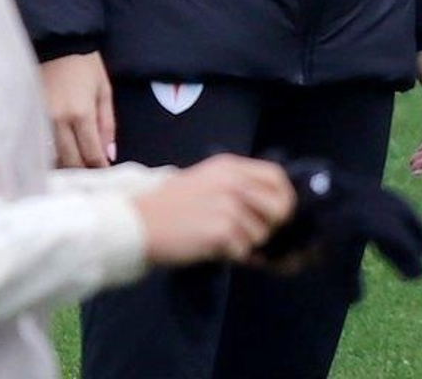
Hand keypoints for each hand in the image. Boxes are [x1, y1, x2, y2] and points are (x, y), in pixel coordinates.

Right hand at [40, 51, 115, 168]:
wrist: (57, 43)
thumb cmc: (85, 64)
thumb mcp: (104, 89)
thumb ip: (107, 123)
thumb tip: (110, 154)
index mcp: (81, 112)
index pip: (90, 153)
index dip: (99, 167)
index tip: (104, 174)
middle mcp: (58, 120)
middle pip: (70, 160)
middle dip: (82, 170)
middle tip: (90, 173)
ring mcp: (39, 119)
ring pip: (52, 157)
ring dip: (65, 165)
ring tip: (74, 167)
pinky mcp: (28, 116)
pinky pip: (38, 144)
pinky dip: (49, 154)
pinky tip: (56, 155)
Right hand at [132, 155, 295, 265]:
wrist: (138, 223)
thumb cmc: (171, 206)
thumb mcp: (207, 181)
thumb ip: (237, 187)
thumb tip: (272, 208)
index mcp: (230, 166)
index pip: (277, 176)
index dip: (284, 196)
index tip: (277, 214)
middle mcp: (234, 181)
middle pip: (278, 207)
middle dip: (269, 226)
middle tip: (248, 234)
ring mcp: (228, 205)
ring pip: (260, 234)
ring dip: (244, 243)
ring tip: (217, 238)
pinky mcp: (221, 230)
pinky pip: (242, 251)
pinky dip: (229, 255)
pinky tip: (208, 246)